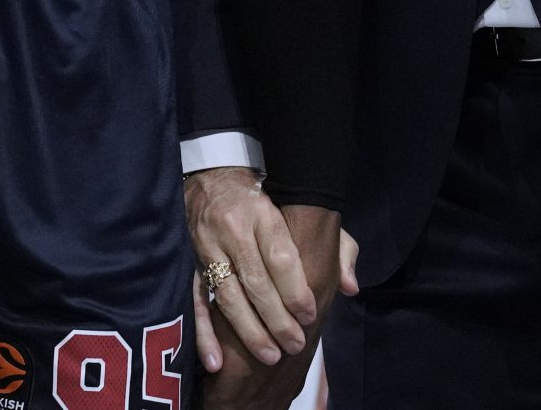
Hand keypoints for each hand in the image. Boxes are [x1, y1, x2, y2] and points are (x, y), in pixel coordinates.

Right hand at [187, 169, 327, 369]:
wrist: (212, 180)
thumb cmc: (265, 201)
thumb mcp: (303, 212)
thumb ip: (334, 245)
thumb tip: (349, 285)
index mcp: (263, 215)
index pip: (281, 257)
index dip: (296, 290)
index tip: (309, 315)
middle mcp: (234, 230)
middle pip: (256, 281)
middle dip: (277, 319)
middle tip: (295, 344)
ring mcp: (209, 247)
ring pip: (229, 295)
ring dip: (249, 331)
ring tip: (270, 355)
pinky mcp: (191, 262)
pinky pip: (196, 301)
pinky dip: (205, 333)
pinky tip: (217, 360)